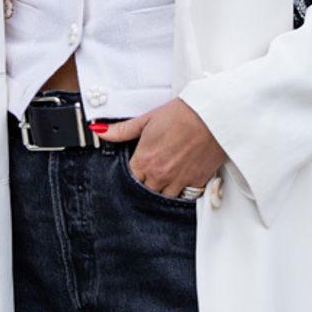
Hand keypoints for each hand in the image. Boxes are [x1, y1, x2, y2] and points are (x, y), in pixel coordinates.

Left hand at [92, 97, 226, 197]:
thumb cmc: (182, 114)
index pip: (130, 179)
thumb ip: (122, 130)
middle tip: (152, 172)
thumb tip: (99, 131)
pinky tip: (181, 179)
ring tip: (166, 176)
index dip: (132, 174)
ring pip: (164, 197)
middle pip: (145, 192)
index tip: (136, 169)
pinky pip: (185, 196)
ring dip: (163, 189)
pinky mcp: (197, 182)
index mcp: (145, 160)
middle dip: (146, 184)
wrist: (212, 115)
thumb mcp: (147, 119)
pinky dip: (182, 191)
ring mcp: (179, 181)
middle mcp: (160, 175)